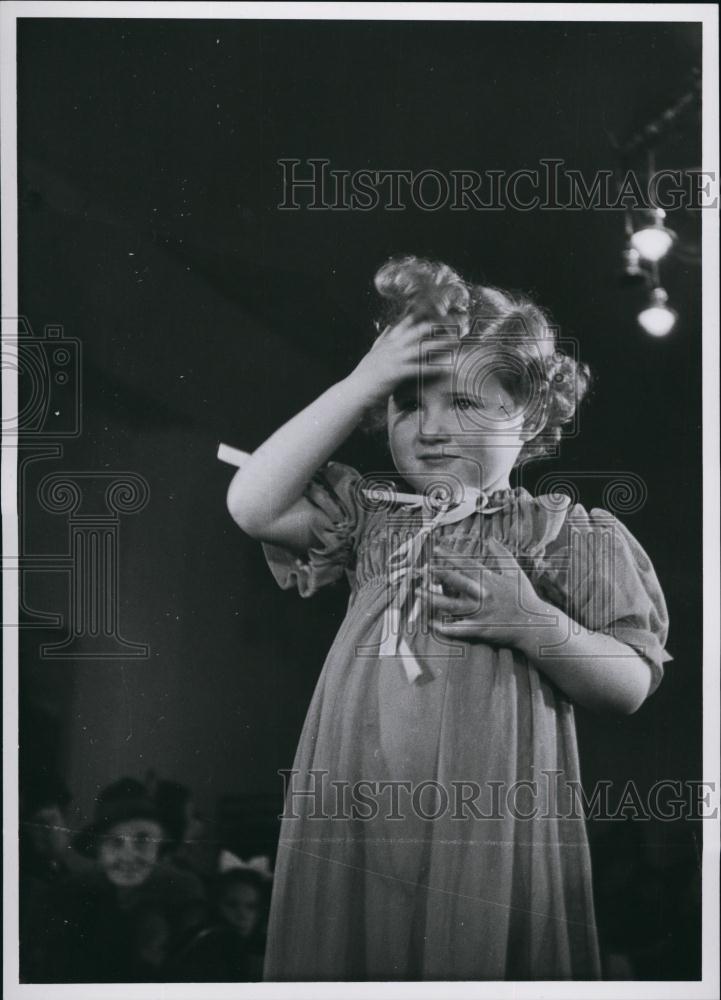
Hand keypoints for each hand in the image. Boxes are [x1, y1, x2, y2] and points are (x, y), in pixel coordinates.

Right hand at [348, 311, 453, 405]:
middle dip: (436, 328)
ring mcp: (394, 359)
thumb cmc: (363, 375)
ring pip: (421, 348)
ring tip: (455, 343)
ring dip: (440, 345)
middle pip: (418, 331)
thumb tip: (390, 326)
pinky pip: (418, 369)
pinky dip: (433, 368)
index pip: (406, 324)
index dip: (423, 318)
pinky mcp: (395, 373)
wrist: (354, 391)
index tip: (438, 314)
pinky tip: (445, 368)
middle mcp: (392, 347)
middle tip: (452, 327)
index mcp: (387, 342)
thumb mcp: (372, 353)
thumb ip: (382, 339)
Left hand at [424, 536, 552, 648]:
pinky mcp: (480, 629)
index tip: (435, 549)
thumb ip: (502, 554)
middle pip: (457, 582)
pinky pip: (460, 629)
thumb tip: (490, 538)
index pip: (466, 564)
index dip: (450, 556)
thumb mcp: (516, 572)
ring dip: (434, 599)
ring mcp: (480, 612)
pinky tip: (431, 625)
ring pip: (453, 605)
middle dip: (438, 575)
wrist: (536, 625)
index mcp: (490, 580)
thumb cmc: (525, 597)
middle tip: (421, 569)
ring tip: (418, 593)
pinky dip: (446, 628)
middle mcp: (483, 594)